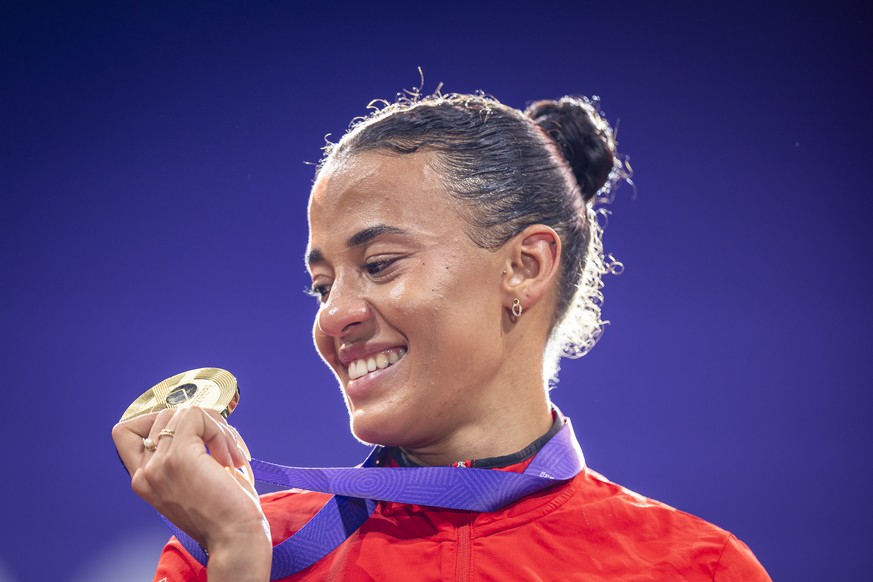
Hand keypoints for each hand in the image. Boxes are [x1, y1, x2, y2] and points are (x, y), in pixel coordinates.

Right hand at [112, 407, 270, 580]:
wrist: (235, 538)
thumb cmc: (226, 512)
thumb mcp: (194, 480)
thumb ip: (183, 453)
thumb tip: (199, 416)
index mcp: (144, 480)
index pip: (126, 432)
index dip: (158, 420)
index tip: (192, 433)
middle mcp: (145, 473)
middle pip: (163, 415)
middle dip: (202, 423)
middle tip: (225, 449)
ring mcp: (158, 464)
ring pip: (183, 413)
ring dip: (217, 428)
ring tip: (231, 457)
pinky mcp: (178, 457)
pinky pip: (197, 416)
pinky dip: (220, 430)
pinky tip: (230, 458)